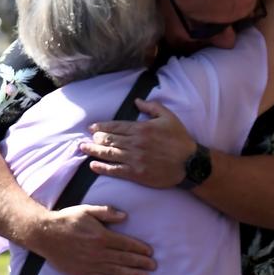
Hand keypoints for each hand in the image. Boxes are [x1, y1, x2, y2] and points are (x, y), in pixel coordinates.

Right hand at [25, 205, 154, 274]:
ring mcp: (90, 264)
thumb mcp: (86, 210)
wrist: (45, 234)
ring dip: (132, 274)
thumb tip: (125, 216)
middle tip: (154, 266)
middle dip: (140, 262)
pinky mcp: (82, 273)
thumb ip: (106, 212)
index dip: (139, 248)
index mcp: (101, 236)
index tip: (150, 252)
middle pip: (124, 258)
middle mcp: (98, 251)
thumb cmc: (66, 220)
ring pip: (116, 270)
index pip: (126, 243)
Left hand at [81, 100, 195, 188]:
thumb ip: (152, 107)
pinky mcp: (137, 173)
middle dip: (95, 139)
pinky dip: (103, 168)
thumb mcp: (168, 117)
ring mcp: (135, 159)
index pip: (116, 126)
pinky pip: (116, 170)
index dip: (102, 127)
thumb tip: (136, 101)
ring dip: (94, 151)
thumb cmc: (180, 139)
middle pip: (110, 140)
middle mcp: (135, 143)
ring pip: (109, 154)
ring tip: (83, 149)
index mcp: (141, 128)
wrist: (190, 163)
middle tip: (84, 139)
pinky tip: (93, 166)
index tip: (92, 128)